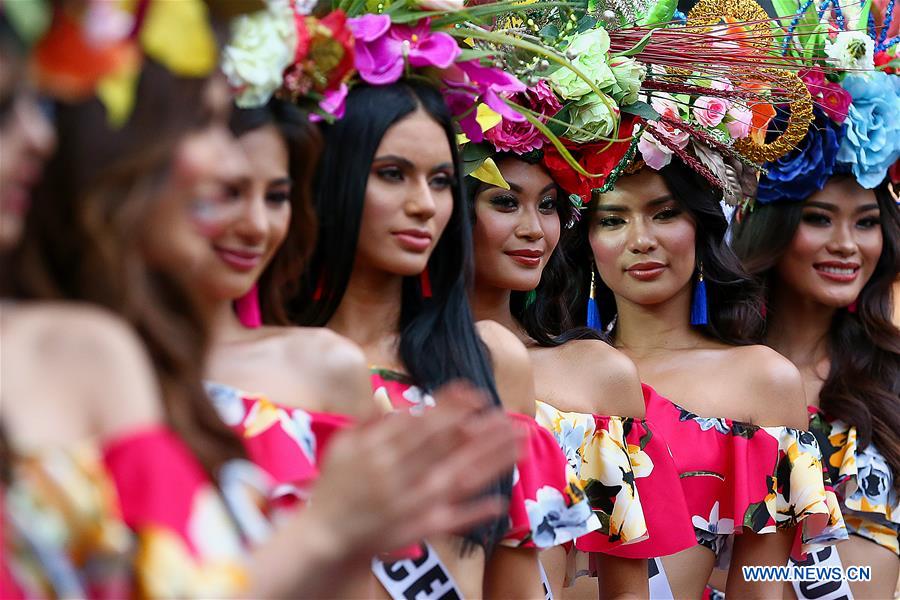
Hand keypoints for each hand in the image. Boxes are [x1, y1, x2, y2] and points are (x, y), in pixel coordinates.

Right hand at [308, 380, 520, 559]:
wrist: (325, 537)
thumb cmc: (334, 488)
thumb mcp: (343, 447)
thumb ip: (369, 425)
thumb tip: (395, 406)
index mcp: (383, 452)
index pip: (425, 425)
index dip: (453, 408)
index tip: (477, 394)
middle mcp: (403, 476)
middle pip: (451, 448)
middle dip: (481, 430)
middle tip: (507, 415)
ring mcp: (415, 503)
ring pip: (460, 479)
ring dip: (492, 461)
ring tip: (519, 443)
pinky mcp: (420, 528)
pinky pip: (452, 520)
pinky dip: (476, 513)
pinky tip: (501, 501)